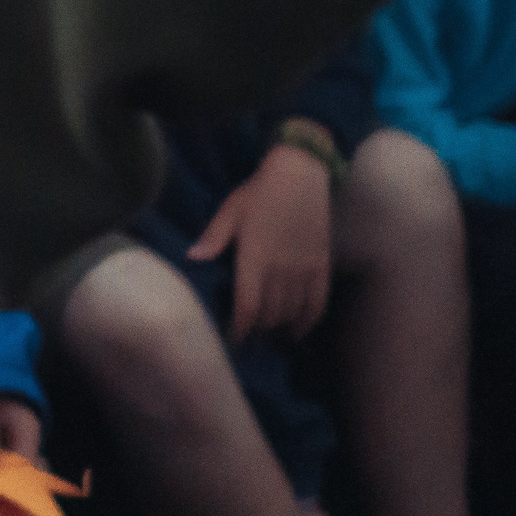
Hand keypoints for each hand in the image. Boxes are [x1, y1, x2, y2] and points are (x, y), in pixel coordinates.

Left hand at [185, 144, 333, 340]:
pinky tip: (298, 332)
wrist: (301, 174)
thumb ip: (214, 238)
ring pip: (291, 312)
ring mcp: (304, 269)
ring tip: (267, 336)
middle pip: (269, 314)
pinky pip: (318, 302)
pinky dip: (308, 321)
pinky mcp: (322, 265)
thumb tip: (193, 258)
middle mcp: (281, 269)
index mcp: (255, 258)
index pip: (247, 306)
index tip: (232, 340)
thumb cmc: (259, 192)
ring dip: (279, 328)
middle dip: (256, 330)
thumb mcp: (231, 211)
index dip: (240, 329)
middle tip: (247, 338)